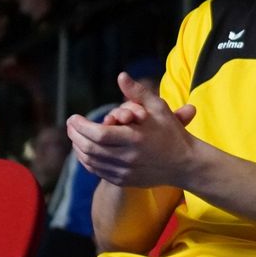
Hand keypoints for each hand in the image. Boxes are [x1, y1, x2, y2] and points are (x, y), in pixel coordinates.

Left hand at [66, 72, 197, 187]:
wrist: (185, 163)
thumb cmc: (172, 132)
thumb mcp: (158, 108)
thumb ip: (137, 92)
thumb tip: (121, 75)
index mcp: (136, 138)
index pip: (98, 134)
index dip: (81, 126)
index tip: (73, 117)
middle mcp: (128, 158)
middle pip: (90, 148)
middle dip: (75, 135)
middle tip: (70, 125)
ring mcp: (125, 172)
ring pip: (90, 161)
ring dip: (78, 147)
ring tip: (75, 135)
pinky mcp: (123, 181)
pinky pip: (97, 171)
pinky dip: (87, 160)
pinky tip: (85, 150)